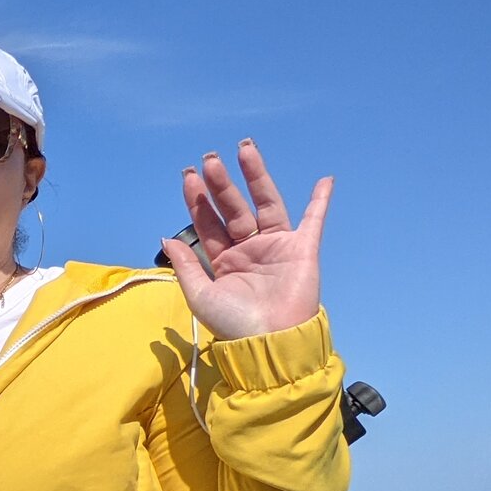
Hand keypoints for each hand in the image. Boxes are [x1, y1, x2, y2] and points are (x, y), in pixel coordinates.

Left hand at [161, 140, 330, 339]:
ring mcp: (276, 247)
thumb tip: (165, 237)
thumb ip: (185, 265)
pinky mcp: (302, 249)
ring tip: (245, 149)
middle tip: (210, 158)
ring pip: (265, 204)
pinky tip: (324, 180)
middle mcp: (249, 249)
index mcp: (224, 260)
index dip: (199, 199)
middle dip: (221, 183)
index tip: (189, 175)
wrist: (270, 341)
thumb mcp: (200, 294)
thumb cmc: (233, 323)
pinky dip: (320, 201)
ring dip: (256, 177)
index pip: (209, 223)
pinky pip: (314, 221)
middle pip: (233, 208)